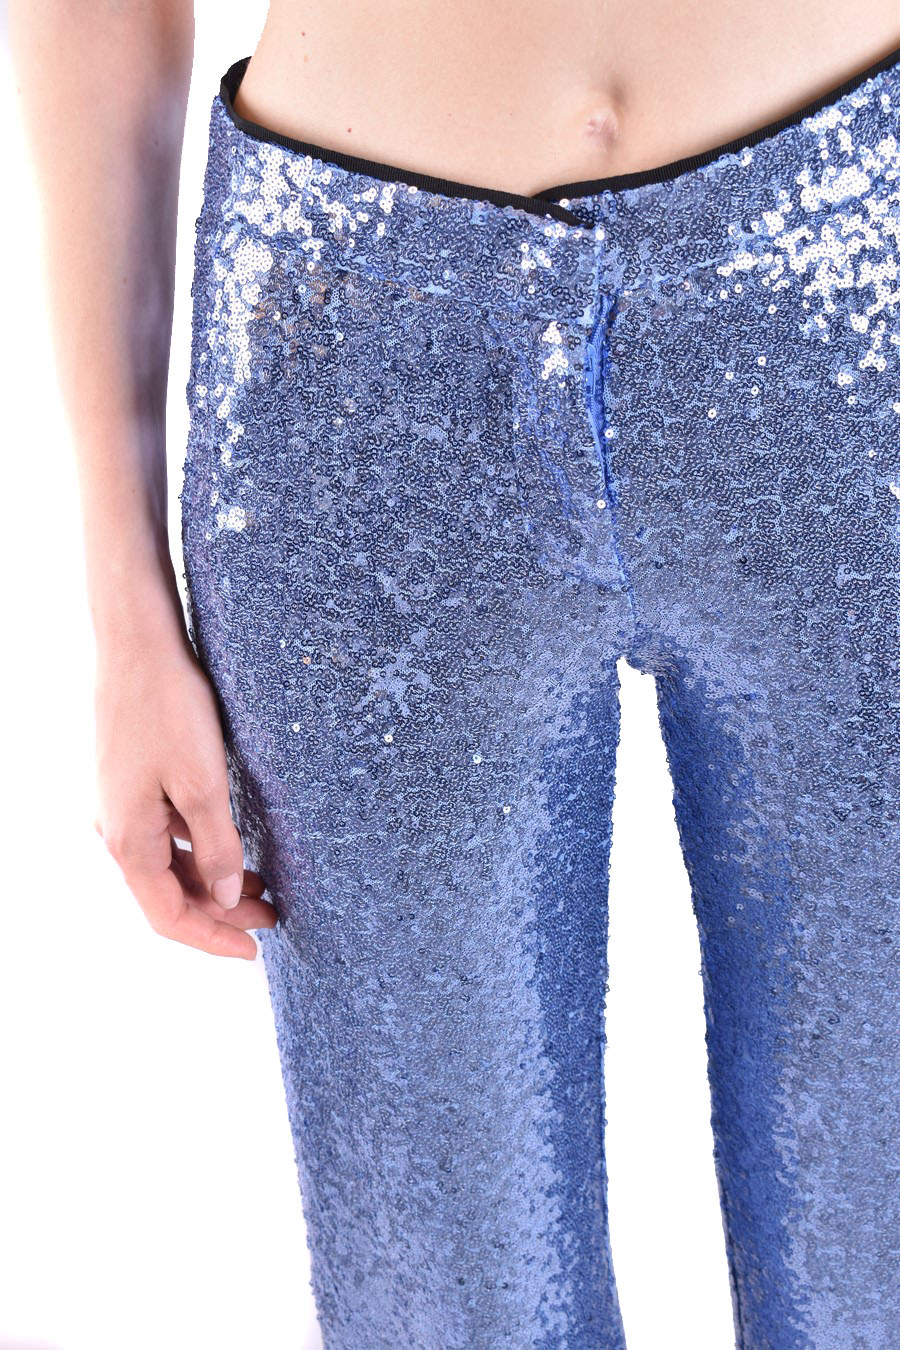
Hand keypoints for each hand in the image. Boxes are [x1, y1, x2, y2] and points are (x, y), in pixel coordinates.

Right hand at [93, 633, 278, 958]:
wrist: (138, 644)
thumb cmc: (170, 707)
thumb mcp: (203, 782)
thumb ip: (216, 846)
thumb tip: (224, 895)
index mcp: (129, 840)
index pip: (169, 916)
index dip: (212, 939)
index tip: (254, 952)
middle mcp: (116, 829)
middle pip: (168, 894)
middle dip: (220, 913)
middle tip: (273, 919)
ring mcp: (121, 805)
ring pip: (169, 864)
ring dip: (212, 881)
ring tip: (263, 888)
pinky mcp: (131, 782)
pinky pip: (166, 835)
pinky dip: (200, 850)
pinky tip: (231, 846)